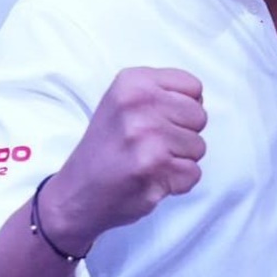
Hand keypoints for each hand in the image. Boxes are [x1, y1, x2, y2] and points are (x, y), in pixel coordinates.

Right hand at [39, 67, 206, 252]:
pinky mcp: (154, 167)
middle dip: (183, 134)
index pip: (194, 87)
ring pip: (199, 147)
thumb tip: (199, 101)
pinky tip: (149, 179)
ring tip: (148, 162)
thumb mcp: (124, 103)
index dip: (182, 107)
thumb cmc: (108, 147)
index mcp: (132, 82)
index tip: (156, 120)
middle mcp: (138, 104)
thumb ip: (161, 93)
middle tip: (150, 145)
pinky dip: (176, 183)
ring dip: (179, 160)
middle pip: (200, 116)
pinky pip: (194, 173)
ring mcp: (147, 136)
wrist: (75, 193)